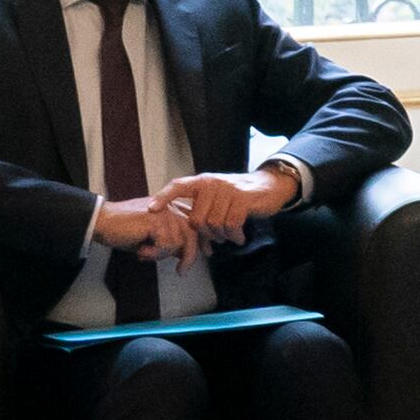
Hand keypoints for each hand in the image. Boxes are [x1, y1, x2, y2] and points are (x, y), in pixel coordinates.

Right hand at [90, 191, 198, 259]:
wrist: (103, 223)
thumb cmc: (124, 230)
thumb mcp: (151, 239)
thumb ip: (169, 242)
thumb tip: (184, 254)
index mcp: (170, 208)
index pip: (195, 223)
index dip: (202, 240)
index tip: (207, 253)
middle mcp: (170, 207)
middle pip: (192, 233)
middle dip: (190, 255)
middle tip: (182, 271)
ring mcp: (163, 212)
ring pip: (178, 241)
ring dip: (162, 255)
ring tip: (146, 254)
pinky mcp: (155, 219)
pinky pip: (166, 244)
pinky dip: (154, 253)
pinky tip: (141, 251)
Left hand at [160, 166, 294, 242]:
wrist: (270, 187)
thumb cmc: (239, 197)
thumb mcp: (217, 197)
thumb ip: (201, 206)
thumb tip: (181, 230)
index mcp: (202, 182)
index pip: (177, 186)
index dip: (163, 197)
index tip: (150, 210)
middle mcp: (212, 183)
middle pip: (197, 219)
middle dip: (206, 234)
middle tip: (218, 238)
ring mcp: (227, 190)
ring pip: (214, 224)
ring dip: (222, 236)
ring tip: (230, 236)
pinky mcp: (242, 199)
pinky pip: (231, 225)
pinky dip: (234, 236)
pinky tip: (239, 237)